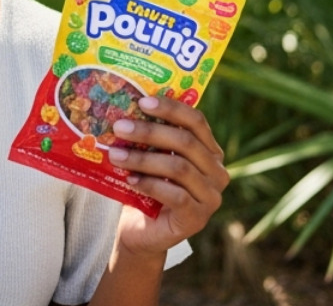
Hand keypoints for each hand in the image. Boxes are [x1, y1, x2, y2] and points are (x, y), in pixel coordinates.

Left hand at [105, 94, 227, 254]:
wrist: (141, 231)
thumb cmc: (146, 186)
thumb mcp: (151, 157)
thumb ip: (151, 137)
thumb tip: (126, 107)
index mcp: (210, 151)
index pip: (196, 121)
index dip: (171, 108)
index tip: (142, 101)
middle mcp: (217, 172)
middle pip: (185, 142)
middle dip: (149, 132)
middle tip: (119, 127)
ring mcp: (211, 197)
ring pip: (178, 168)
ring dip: (143, 159)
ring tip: (115, 154)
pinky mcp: (198, 218)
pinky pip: (175, 195)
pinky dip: (149, 184)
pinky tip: (130, 180)